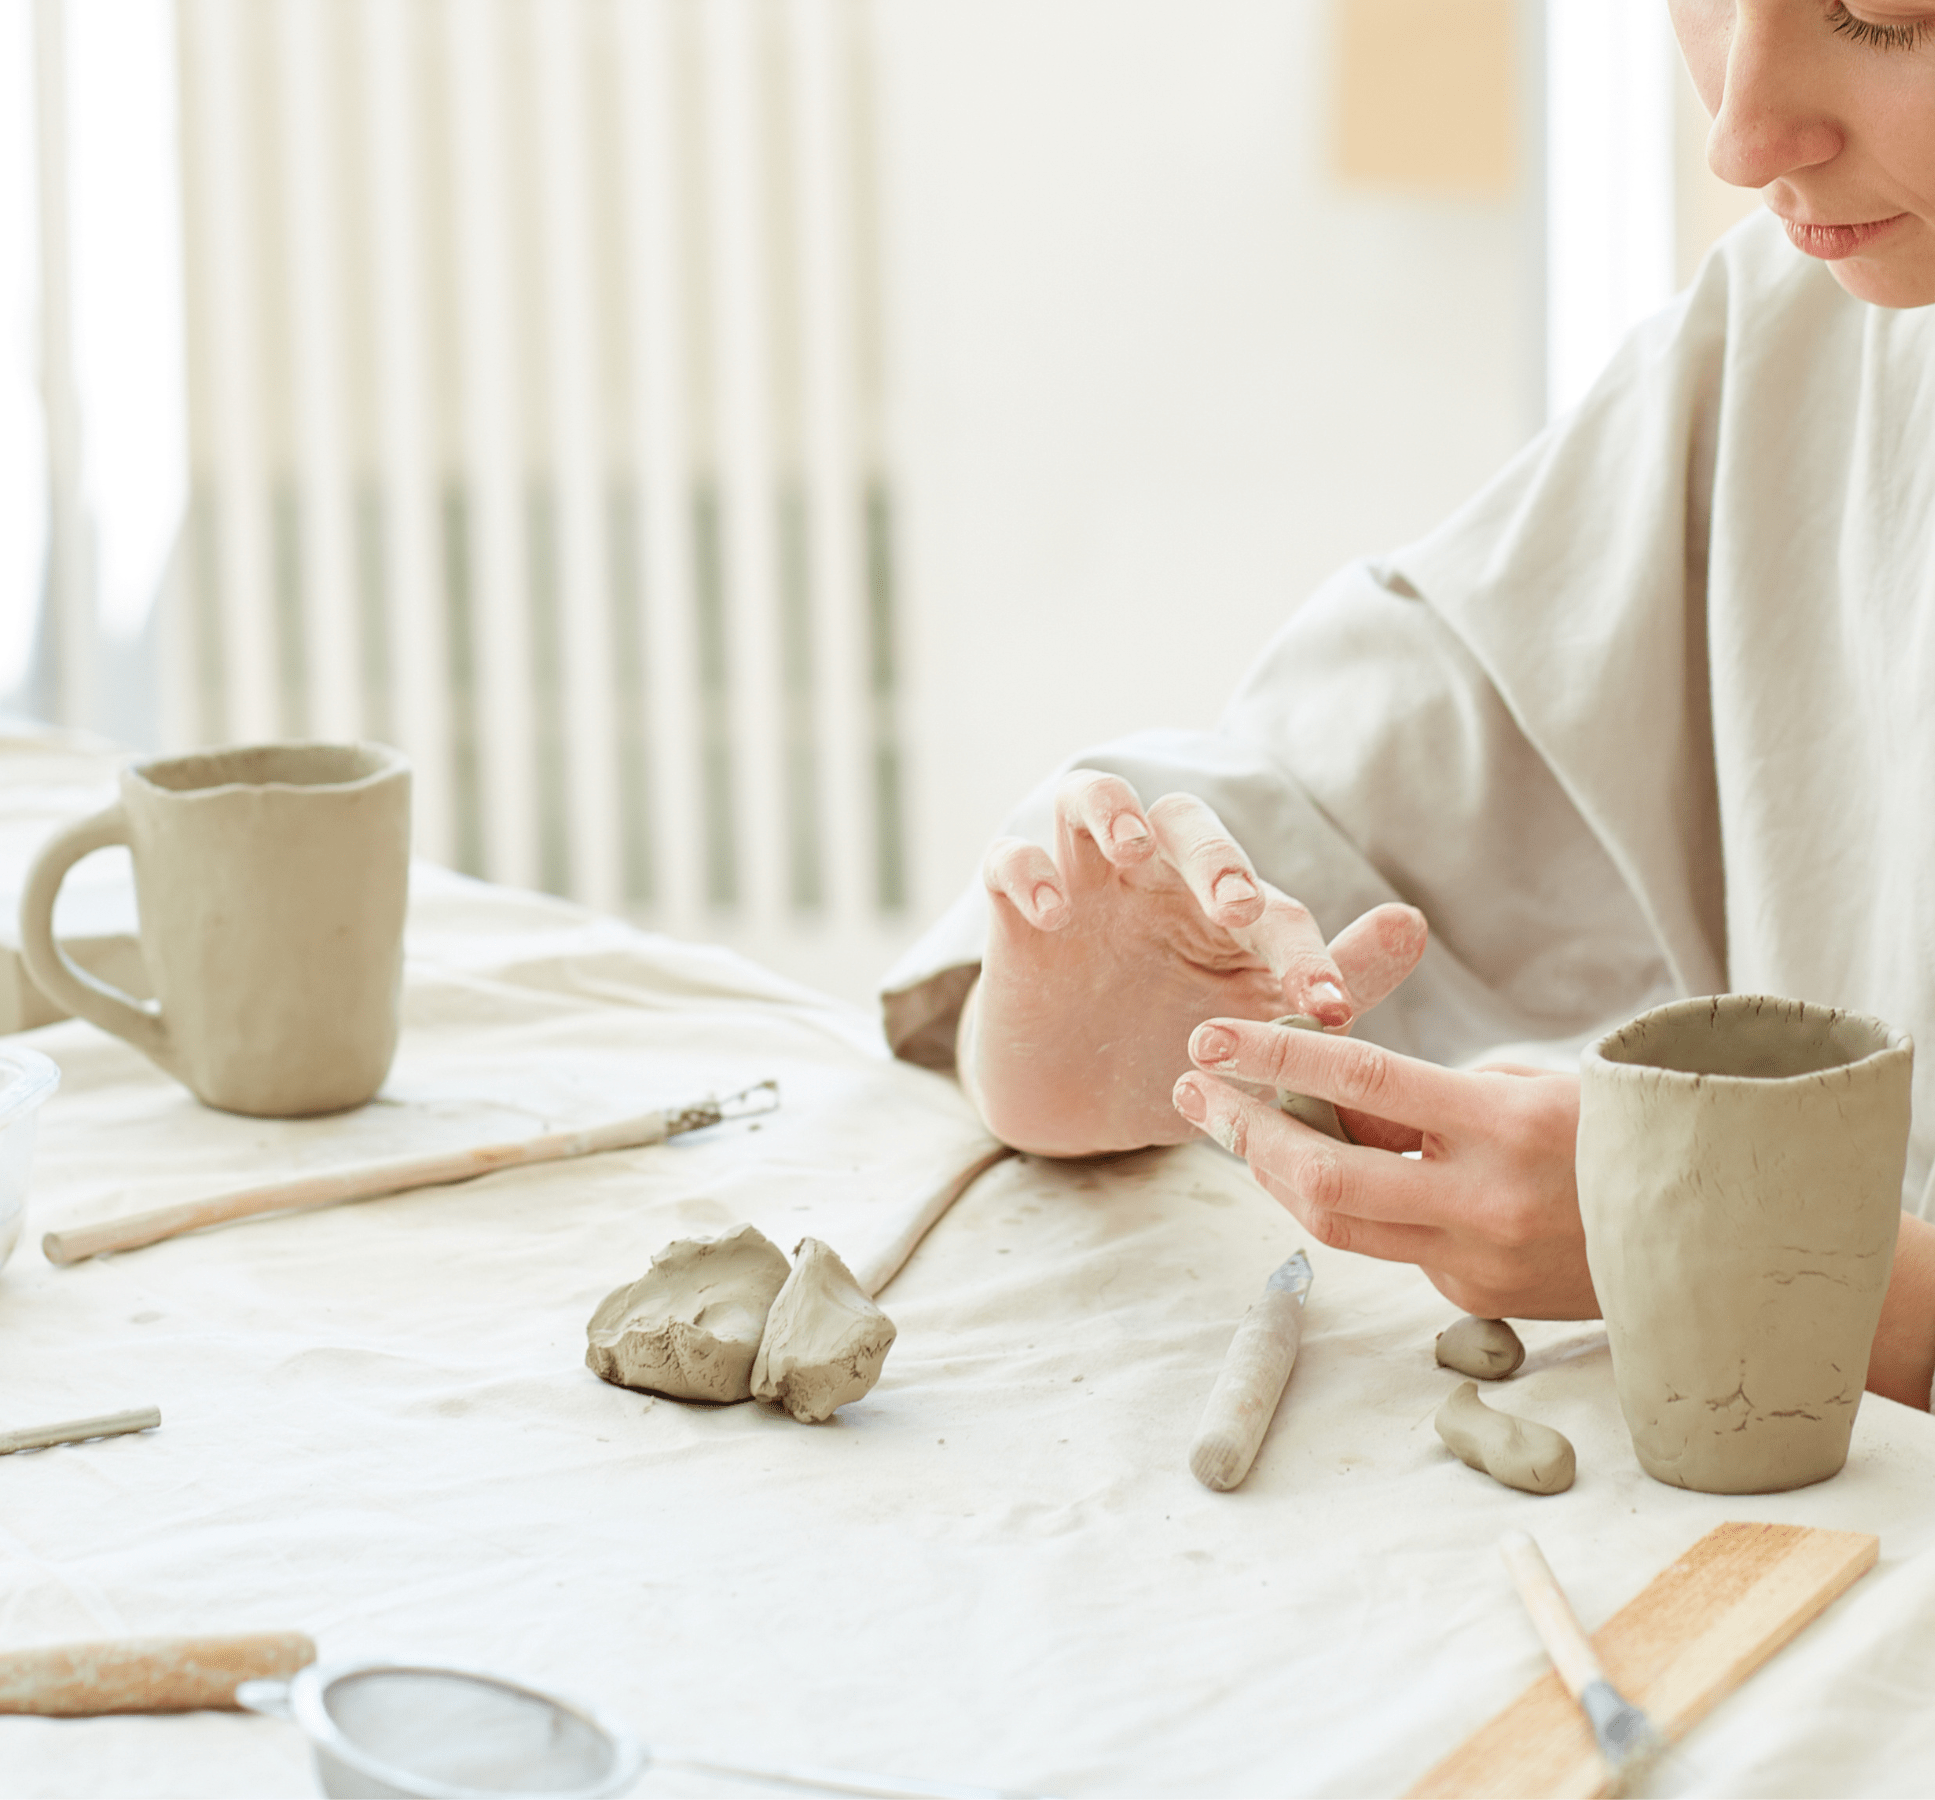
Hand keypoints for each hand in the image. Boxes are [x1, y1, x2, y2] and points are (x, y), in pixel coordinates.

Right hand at [955, 770, 1426, 1156]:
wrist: (1082, 1110)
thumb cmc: (1179, 1057)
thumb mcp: (1258, 1037)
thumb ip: (1336, 981)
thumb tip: (1414, 923)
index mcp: (1222, 910)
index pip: (1271, 906)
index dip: (1304, 953)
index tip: (1327, 1009)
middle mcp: (1157, 880)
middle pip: (1186, 819)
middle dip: (1214, 855)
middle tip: (1233, 909)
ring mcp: (1085, 887)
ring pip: (1092, 797)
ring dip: (1113, 810)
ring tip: (1129, 849)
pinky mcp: (1016, 914)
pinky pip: (1010, 859)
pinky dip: (1029, 870)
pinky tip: (1053, 916)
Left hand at [1172, 1017, 1594, 1318]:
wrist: (1721, 1231)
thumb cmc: (1619, 1127)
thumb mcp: (1528, 1082)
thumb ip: (1426, 1097)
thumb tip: (1328, 1100)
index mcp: (1504, 1125)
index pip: (1360, 1080)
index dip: (1273, 1055)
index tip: (1208, 1038)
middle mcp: (1484, 1203)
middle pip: (1320, 1176)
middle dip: (1242, 1130)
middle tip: (1192, 1091)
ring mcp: (1479, 1262)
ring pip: (1338, 1224)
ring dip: (1276, 1174)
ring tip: (1236, 1127)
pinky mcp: (1478, 1299)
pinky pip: (1392, 1246)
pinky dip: (1357, 1206)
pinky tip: (1342, 1170)